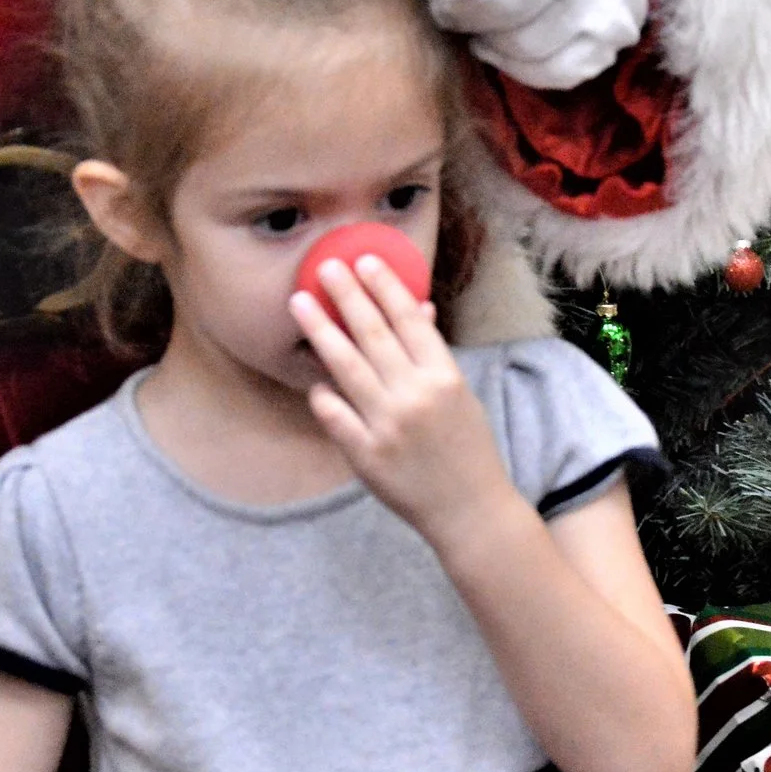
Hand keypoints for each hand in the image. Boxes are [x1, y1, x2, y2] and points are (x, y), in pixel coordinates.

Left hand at [291, 255, 518, 546]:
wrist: (470, 510)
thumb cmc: (467, 449)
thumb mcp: (460, 395)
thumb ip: (432, 354)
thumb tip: (417, 308)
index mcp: (444, 377)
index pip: (409, 320)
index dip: (384, 287)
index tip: (364, 260)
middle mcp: (415, 396)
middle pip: (373, 335)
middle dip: (346, 296)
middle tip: (324, 266)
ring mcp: (388, 426)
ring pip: (347, 368)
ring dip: (321, 331)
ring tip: (300, 302)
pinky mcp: (366, 455)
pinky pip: (335, 416)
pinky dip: (323, 395)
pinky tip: (314, 381)